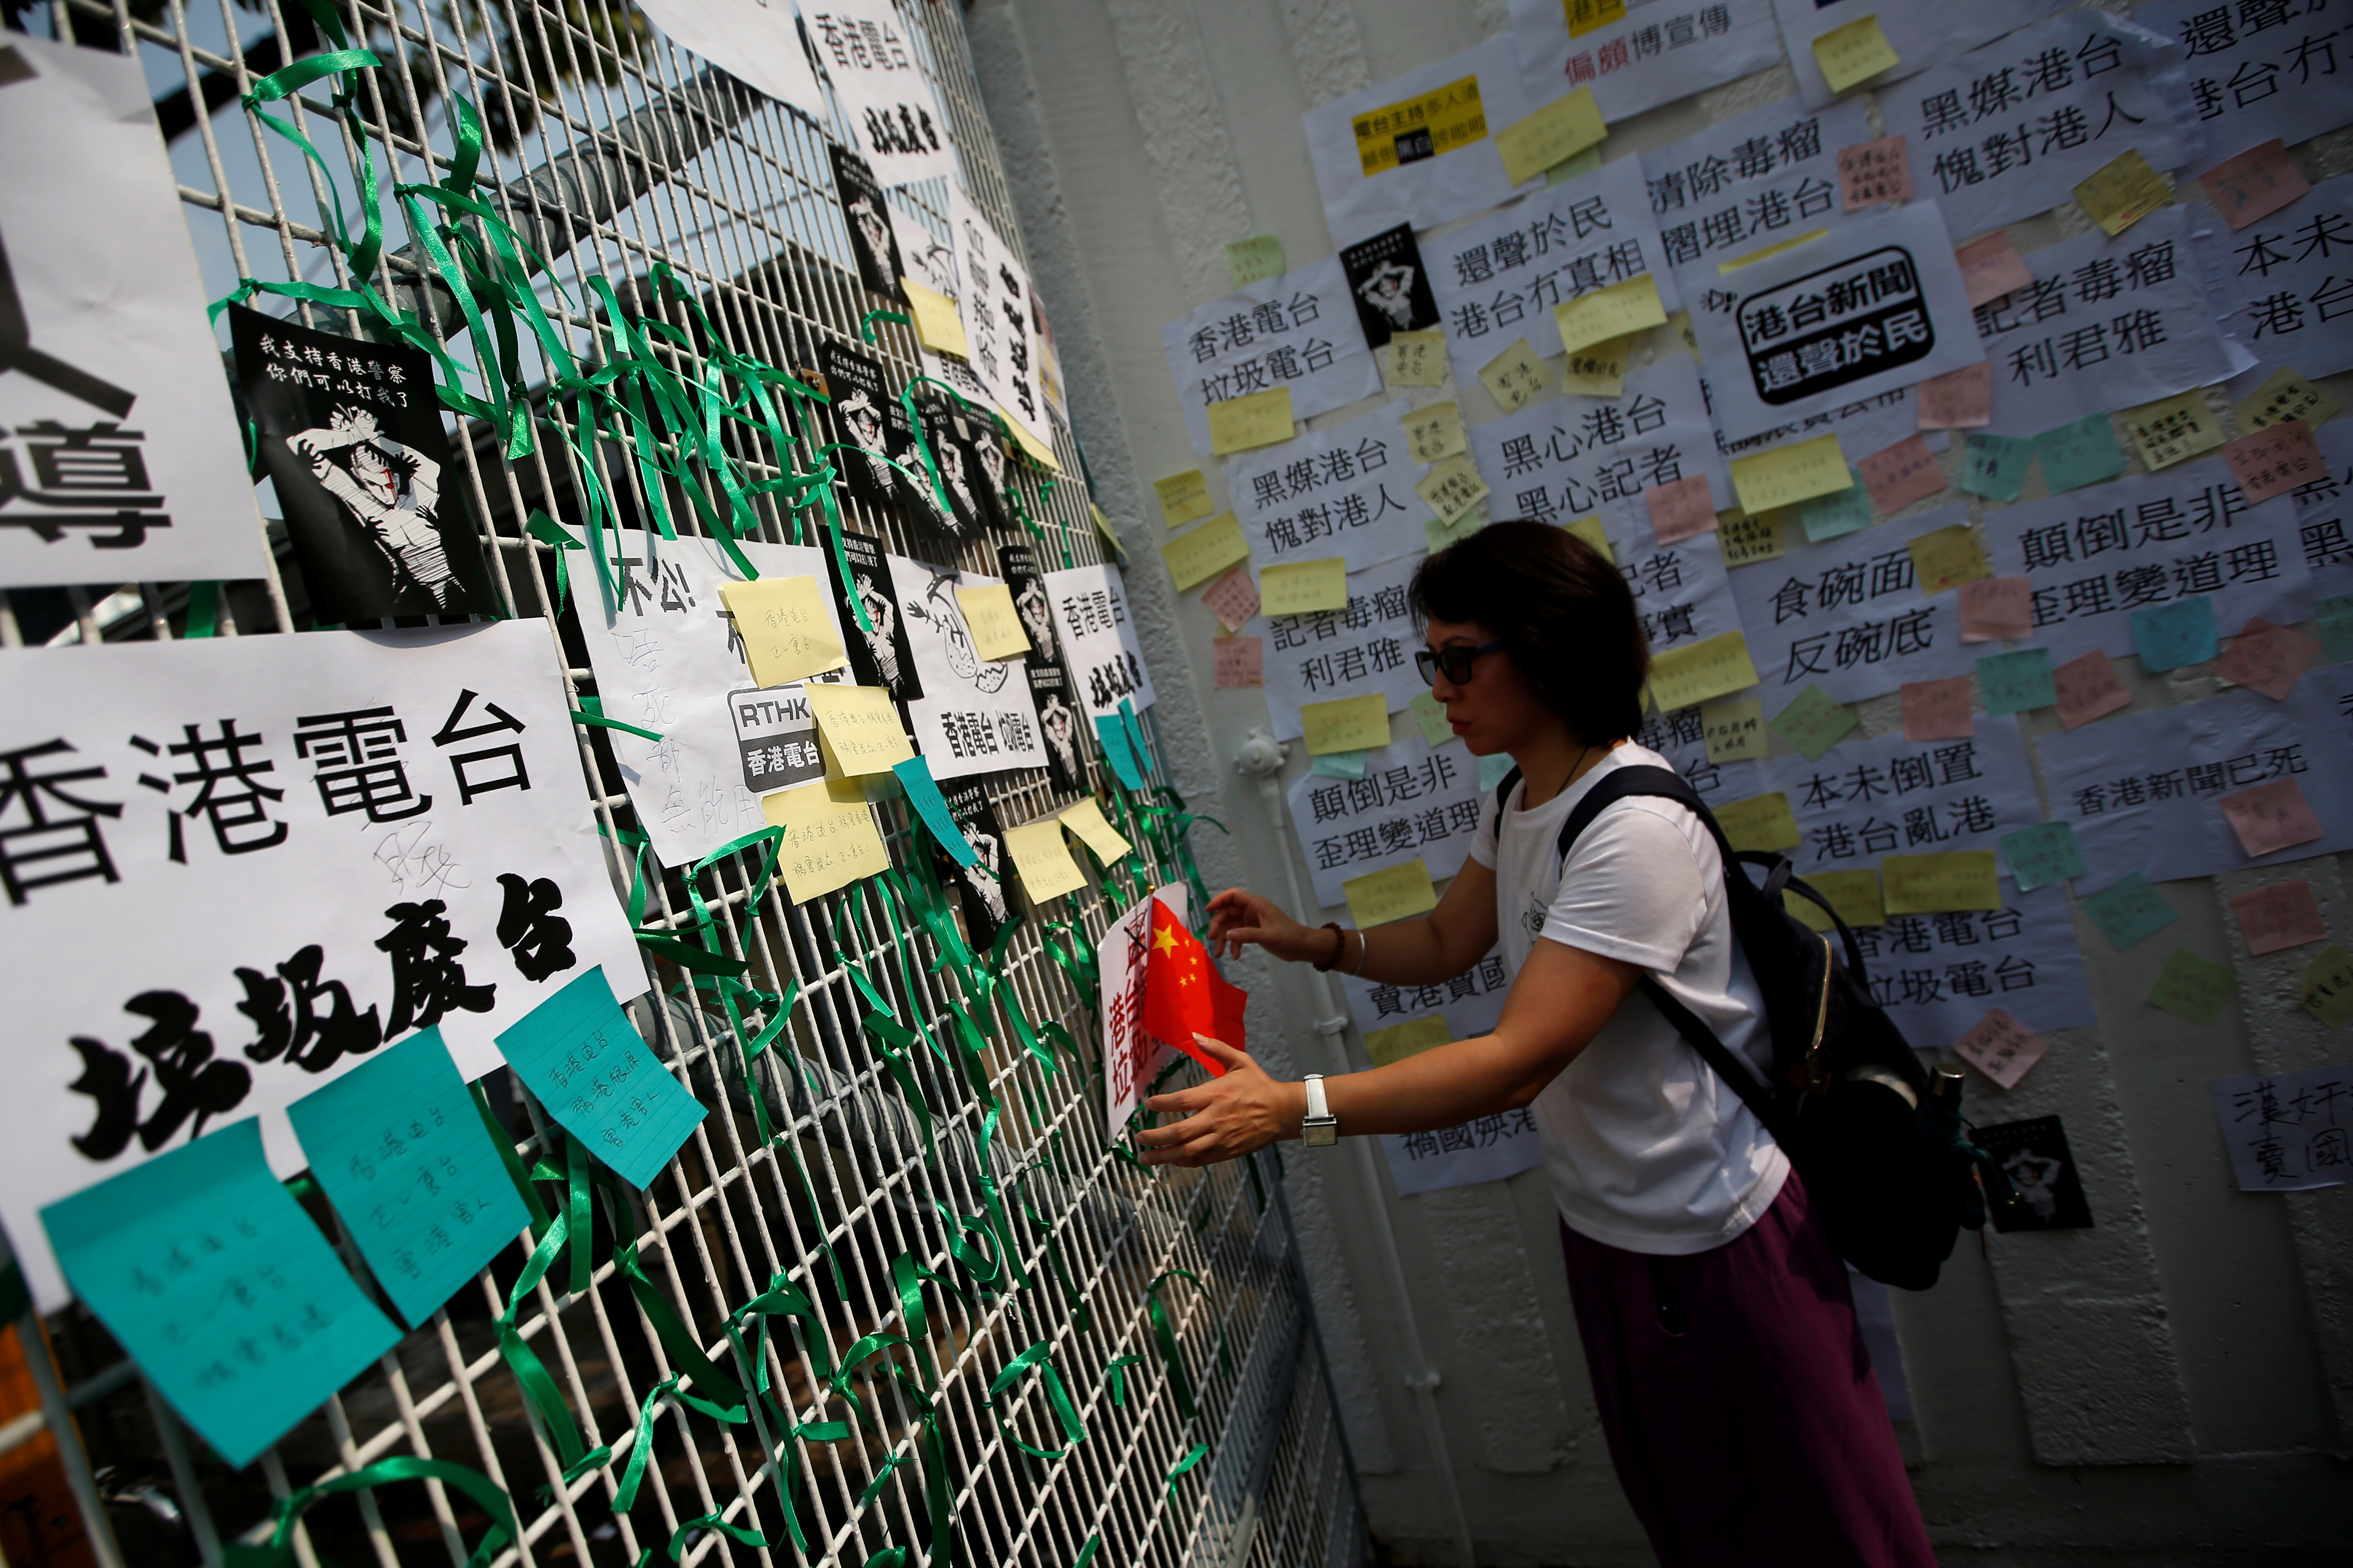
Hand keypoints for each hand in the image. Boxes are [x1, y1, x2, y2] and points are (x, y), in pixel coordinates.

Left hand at [1136, 1036, 1304, 1166]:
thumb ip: (1216, 1048)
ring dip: (1164, 1156)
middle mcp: (1217, 1118)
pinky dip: (1183, 1162)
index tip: (1148, 1103)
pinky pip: (1201, 1160)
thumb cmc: (1259, 1085)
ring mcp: (1222, 1137)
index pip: (1182, 1100)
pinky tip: (1171, 1161)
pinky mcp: (1227, 1151)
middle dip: (1156, 1136)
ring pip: (1188, 1151)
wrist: (1283, 1112)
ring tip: (1145, 1158)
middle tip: (1139, 1137)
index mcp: (1217, 1094)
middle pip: (1180, 1131)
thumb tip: (1195, 1034)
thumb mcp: (1240, 1061)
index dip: (1162, 1103)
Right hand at [1206, 886, 1328, 963]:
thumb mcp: (1268, 935)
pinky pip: (1238, 936)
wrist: (1303, 947)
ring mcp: (1252, 922)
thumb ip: (1247, 935)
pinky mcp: (1254, 933)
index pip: (1233, 896)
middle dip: (1219, 925)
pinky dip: (1234, 945)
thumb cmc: (1290, 937)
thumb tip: (1228, 934)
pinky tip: (1235, 955)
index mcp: (1256, 905)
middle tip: (1213, 939)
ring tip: (1219, 954)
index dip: (1219, 900)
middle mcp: (1252, 911)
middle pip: (1228, 913)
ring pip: (1231, 926)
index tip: (1208, 910)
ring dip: (1224, 939)